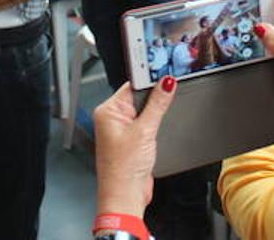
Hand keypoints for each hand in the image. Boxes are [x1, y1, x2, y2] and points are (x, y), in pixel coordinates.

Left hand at [94, 80, 177, 216]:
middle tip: (166, 102)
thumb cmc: (123, 170)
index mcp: (107, 111)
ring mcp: (122, 131)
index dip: (149, 81)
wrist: (126, 197)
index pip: (131, 85)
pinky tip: (157, 133)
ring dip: (155, 115)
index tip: (166, 77)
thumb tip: (166, 82)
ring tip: (156, 125)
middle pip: (139, 97)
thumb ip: (158, 104)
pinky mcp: (132, 141)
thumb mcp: (145, 131)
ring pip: (145, 112)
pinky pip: (147, 125)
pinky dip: (155, 126)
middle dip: (154, 100)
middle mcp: (112, 119)